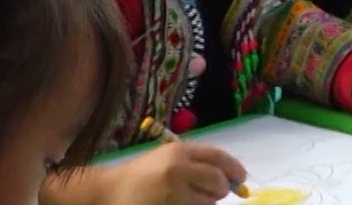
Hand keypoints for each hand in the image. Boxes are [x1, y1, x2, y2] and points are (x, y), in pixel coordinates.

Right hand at [106, 141, 245, 204]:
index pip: (218, 157)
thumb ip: (198, 162)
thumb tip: (233, 178)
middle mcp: (178, 170)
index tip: (241, 177)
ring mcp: (173, 194)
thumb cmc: (143, 174)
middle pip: (218, 181)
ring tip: (190, 199)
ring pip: (209, 202)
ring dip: (207, 203)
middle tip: (214, 192)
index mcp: (178, 151)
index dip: (234, 168)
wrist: (110, 192)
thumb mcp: (168, 158)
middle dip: (221, 189)